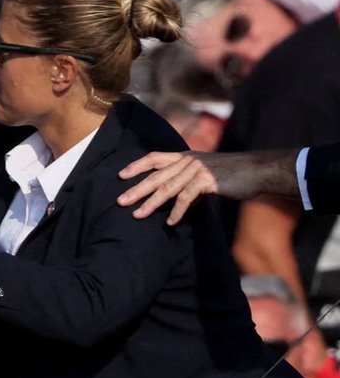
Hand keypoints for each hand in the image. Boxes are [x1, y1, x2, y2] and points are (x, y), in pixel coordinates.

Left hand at [117, 149, 299, 224]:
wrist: (257, 170)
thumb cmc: (232, 173)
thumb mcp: (205, 172)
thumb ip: (188, 181)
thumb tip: (177, 200)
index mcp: (185, 155)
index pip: (154, 157)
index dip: (136, 165)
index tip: (121, 175)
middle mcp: (187, 160)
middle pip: (156, 175)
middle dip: (136, 189)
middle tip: (121, 201)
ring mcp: (196, 169)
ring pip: (167, 188)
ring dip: (151, 203)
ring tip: (138, 215)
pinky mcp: (206, 180)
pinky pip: (186, 198)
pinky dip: (177, 211)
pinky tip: (170, 222)